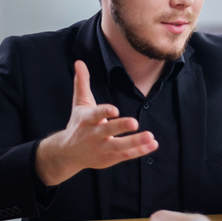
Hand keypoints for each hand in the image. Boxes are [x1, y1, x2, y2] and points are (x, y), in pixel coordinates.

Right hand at [35, 60, 158, 185]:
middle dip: (120, 127)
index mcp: (86, 120)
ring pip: (119, 146)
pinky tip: (153, 144)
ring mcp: (102, 148)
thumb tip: (79, 62)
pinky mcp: (110, 158)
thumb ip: (82, 83)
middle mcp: (94, 135)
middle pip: (108, 131)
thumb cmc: (78, 124)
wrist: (68, 153)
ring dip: (135, 142)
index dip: (104, 112)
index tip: (114, 110)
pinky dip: (140, 150)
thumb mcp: (79, 103)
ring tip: (151, 136)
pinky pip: (126, 155)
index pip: (95, 114)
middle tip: (135, 122)